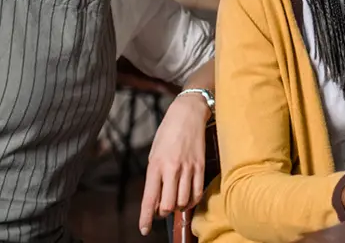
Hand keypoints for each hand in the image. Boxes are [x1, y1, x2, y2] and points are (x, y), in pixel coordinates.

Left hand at [138, 93, 210, 235]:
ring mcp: (187, 168)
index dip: (146, 218)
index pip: (149, 198)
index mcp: (155, 165)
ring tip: (175, 200)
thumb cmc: (167, 133)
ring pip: (182, 202)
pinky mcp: (200, 166)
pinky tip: (187, 199)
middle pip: (167, 206)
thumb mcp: (154, 154)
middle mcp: (171, 168)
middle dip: (163, 213)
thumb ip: (155, 177)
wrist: (187, 114)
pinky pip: (197, 193)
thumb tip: (156, 200)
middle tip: (162, 209)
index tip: (144, 229)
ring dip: (177, 207)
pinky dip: (191, 201)